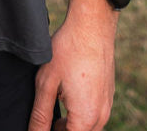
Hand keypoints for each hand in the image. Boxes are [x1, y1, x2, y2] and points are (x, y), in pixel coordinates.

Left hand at [29, 0, 116, 130]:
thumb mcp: (47, 83)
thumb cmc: (68, 51)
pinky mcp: (108, 95)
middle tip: (43, 114)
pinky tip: (65, 92)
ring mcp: (107, 106)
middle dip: (60, 129)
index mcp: (86, 119)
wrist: (92, 25)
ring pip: (86, 126)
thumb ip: (40, 115)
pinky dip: (79, 111)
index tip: (39, 123)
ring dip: (69, 122)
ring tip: (53, 101)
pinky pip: (93, 113)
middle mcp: (101, 117)